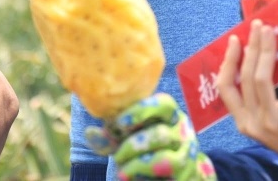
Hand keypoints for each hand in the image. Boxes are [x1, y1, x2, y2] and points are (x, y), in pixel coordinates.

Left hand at [84, 93, 216, 180]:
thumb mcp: (128, 140)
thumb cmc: (148, 151)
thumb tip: (90, 132)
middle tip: (117, 154)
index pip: (164, 103)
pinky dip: (142, 176)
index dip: (142, 111)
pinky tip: (128, 177)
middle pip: (160, 134)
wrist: (172, 176)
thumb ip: (112, 136)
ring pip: (162, 158)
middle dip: (132, 145)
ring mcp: (187, 155)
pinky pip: (164, 175)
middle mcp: (182, 132)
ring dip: (136, 165)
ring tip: (121, 171)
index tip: (119, 122)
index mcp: (170, 115)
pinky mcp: (186, 176)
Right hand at [216, 20, 277, 177]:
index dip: (227, 61)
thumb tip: (260, 54)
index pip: (224, 88)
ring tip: (271, 31)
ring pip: (261, 78)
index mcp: (243, 123)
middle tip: (258, 26)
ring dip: (265, 49)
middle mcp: (253, 123)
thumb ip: (260, 97)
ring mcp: (272, 121)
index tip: (233, 39)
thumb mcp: (269, 119)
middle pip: (245, 77)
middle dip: (250, 47)